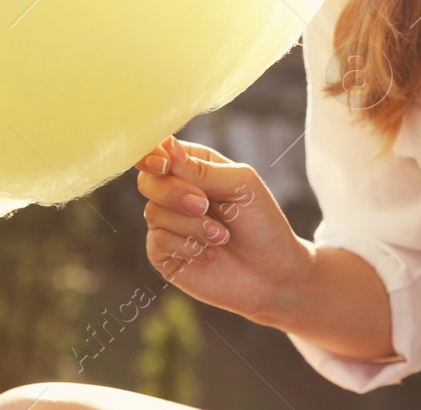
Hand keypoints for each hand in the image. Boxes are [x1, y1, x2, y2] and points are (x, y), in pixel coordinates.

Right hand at [132, 136, 310, 325]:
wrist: (273, 274)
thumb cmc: (261, 223)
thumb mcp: (240, 185)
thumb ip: (202, 168)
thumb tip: (167, 146)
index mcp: (192, 167)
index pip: (159, 152)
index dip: (152, 156)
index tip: (163, 165)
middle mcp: (175, 193)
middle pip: (148, 181)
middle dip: (174, 193)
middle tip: (204, 205)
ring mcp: (167, 224)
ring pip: (154, 212)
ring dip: (192, 226)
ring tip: (222, 237)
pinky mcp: (164, 254)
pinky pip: (157, 242)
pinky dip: (187, 247)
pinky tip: (211, 254)